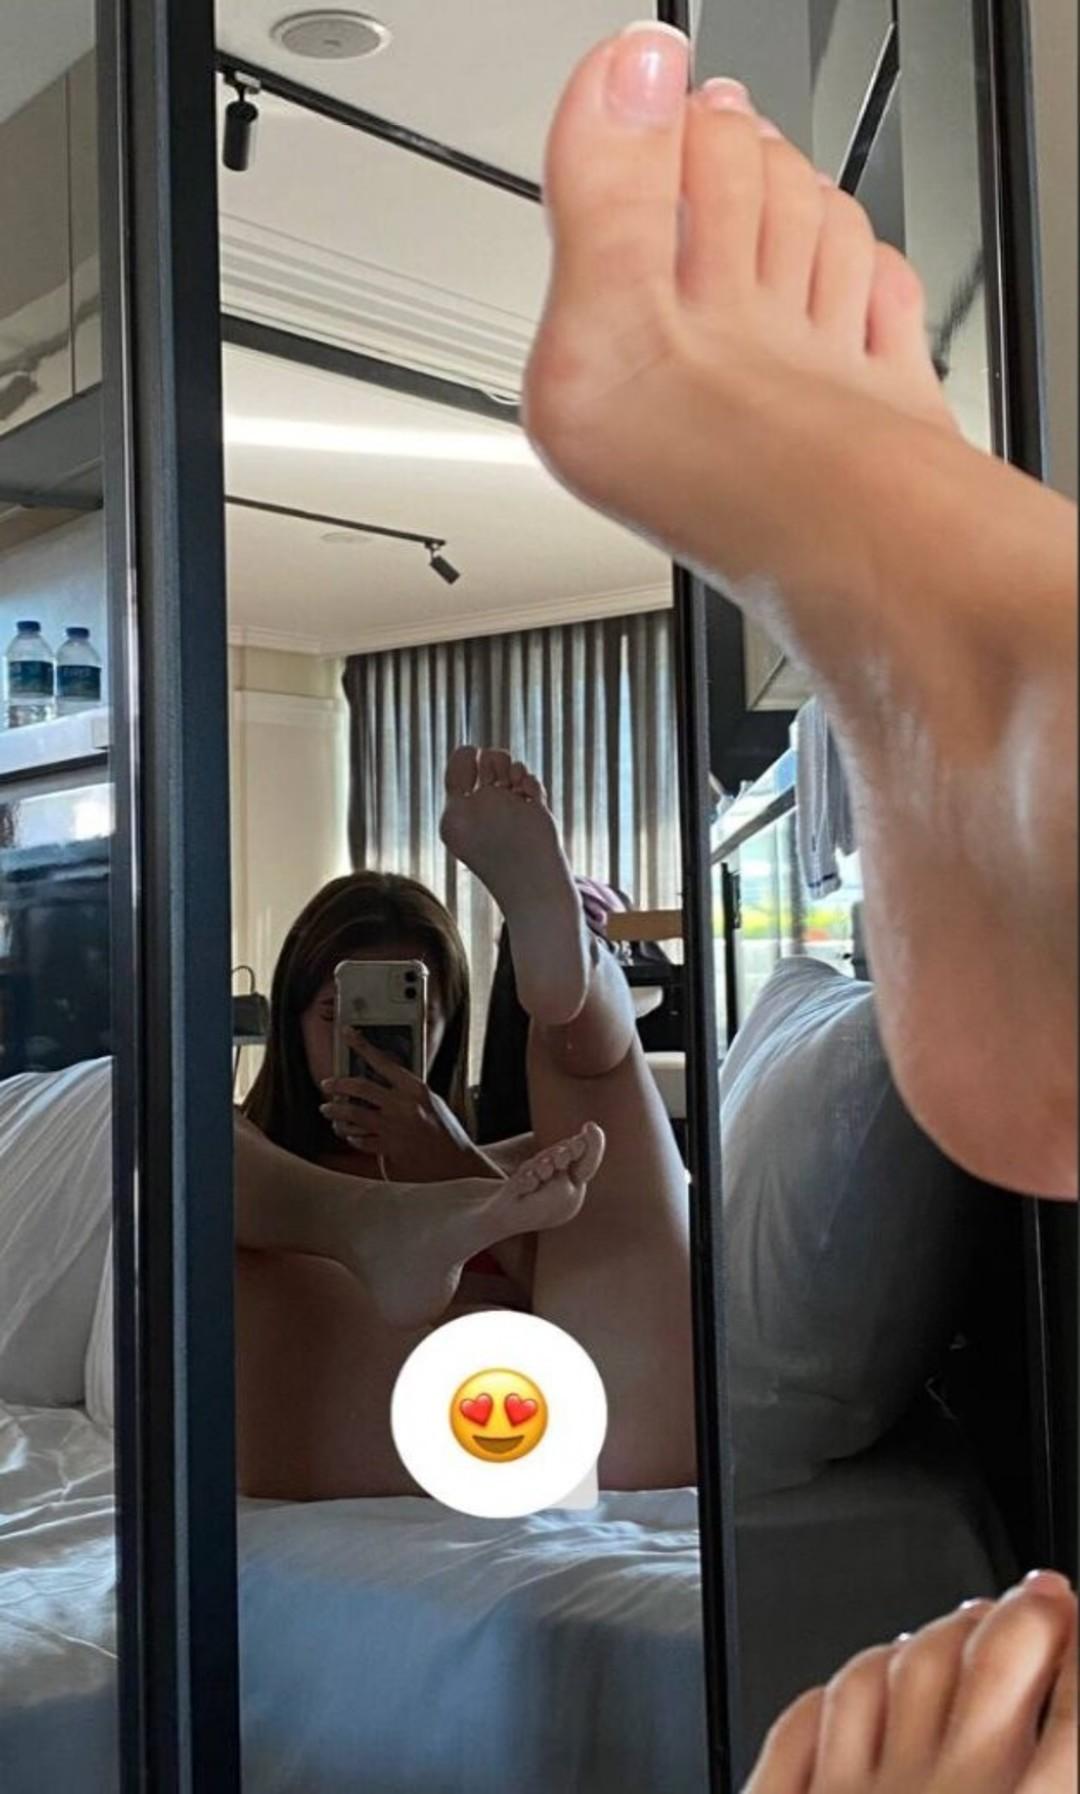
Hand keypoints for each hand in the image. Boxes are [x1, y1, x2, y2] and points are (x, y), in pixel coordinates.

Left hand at [320, 1030, 489, 1182]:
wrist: (456, 1162)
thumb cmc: (446, 1131)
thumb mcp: (431, 1102)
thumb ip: (407, 1091)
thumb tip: (382, 1081)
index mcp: (415, 1089)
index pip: (383, 1061)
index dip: (361, 1045)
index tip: (347, 1033)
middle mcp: (403, 1105)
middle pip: (360, 1088)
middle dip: (338, 1085)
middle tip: (327, 1084)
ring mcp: (394, 1128)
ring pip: (353, 1115)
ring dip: (335, 1112)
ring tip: (328, 1110)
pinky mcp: (388, 1149)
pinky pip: (360, 1140)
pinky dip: (351, 1136)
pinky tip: (350, 1134)